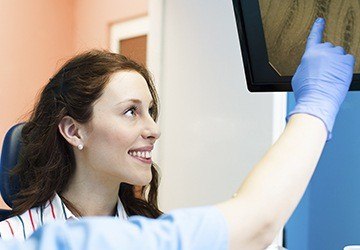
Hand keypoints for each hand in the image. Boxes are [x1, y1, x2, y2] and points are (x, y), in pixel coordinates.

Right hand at [287, 18, 354, 139]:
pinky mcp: (346, 63)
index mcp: (309, 54)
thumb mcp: (298, 76)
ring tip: (331, 76)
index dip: (317, 28)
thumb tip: (311, 64)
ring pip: (339, 54)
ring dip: (336, 62)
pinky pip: (348, 60)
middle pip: (329, 48)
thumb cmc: (306, 91)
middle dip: (328, 57)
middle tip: (325, 71)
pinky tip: (338, 76)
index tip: (320, 21)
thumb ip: (306, 65)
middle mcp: (323, 52)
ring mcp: (336, 57)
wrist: (317, 100)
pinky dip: (345, 67)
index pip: (314, 36)